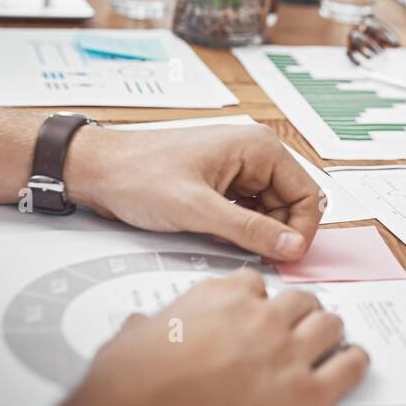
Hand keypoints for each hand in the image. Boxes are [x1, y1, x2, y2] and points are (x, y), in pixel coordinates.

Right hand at [28, 269, 368, 405]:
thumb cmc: (128, 398)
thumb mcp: (128, 345)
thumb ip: (145, 329)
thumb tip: (138, 325)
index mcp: (219, 299)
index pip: (254, 283)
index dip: (258, 299)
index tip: (258, 309)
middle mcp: (260, 319)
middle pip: (300, 300)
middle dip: (301, 312)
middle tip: (300, 325)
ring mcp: (289, 355)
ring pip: (330, 325)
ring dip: (329, 332)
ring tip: (329, 342)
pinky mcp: (310, 397)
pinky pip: (350, 367)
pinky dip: (354, 364)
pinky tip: (351, 365)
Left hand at [66, 123, 323, 260]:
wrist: (97, 170)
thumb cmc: (138, 175)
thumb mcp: (199, 210)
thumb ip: (250, 230)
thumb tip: (292, 247)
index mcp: (259, 148)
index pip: (307, 194)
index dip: (301, 230)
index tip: (286, 257)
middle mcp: (254, 154)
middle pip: (291, 205)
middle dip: (276, 233)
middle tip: (253, 255)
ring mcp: (239, 169)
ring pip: (269, 212)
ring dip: (256, 233)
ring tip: (225, 241)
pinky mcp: (222, 184)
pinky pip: (248, 212)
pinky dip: (239, 229)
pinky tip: (217, 235)